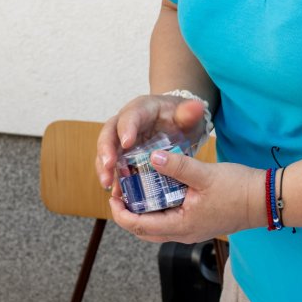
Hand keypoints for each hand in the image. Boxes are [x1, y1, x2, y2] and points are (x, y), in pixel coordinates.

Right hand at [95, 94, 209, 189]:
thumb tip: (196, 107)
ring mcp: (122, 140)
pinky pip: (114, 167)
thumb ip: (191, 111)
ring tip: (108, 185)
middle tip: (108, 166)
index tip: (127, 143)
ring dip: (104, 168)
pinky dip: (114, 179)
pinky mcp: (123, 155)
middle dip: (106, 150)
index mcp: (141, 109)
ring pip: (107, 152)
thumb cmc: (180, 117)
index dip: (126, 128)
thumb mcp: (187, 114)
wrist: (177, 124)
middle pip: (109, 133)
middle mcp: (125, 123)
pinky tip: (116, 194)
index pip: (130, 116)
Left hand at [106, 149, 262, 244]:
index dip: (120, 211)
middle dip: (127, 212)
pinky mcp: (197, 223)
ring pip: (155, 227)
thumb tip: (152, 157)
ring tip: (134, 189)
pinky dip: (156, 209)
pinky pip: (169, 220)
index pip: (138, 226)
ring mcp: (190, 230)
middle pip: (143, 230)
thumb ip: (177, 166)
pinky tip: (157, 190)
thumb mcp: (205, 174)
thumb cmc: (238, 189)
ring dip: (141, 211)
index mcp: (180, 226)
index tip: (114, 192)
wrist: (265, 199)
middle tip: (120, 190)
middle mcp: (182, 234)